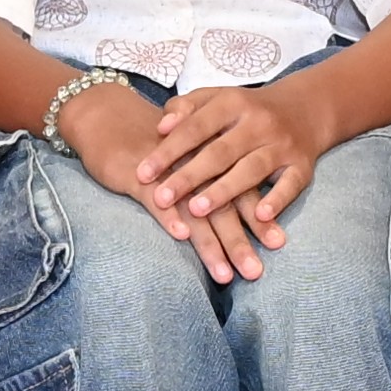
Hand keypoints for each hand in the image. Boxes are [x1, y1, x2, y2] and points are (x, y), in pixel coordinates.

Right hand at [58, 83, 272, 285]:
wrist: (111, 116)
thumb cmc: (155, 142)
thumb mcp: (188, 156)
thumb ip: (213, 179)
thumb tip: (245, 212)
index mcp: (212, 159)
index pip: (242, 192)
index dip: (260, 219)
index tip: (279, 244)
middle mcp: (195, 165)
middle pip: (223, 207)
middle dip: (239, 242)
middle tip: (255, 273)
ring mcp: (168, 170)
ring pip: (193, 211)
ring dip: (210, 244)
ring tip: (224, 275)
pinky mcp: (139, 175)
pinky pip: (156, 198)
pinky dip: (169, 215)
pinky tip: (181, 236)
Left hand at [130, 77, 328, 258]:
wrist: (305, 109)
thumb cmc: (246, 110)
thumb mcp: (216, 98)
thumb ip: (186, 108)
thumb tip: (161, 126)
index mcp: (233, 103)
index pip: (195, 127)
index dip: (168, 150)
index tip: (142, 173)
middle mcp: (258, 122)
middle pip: (220, 151)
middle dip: (189, 176)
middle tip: (161, 198)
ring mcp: (282, 144)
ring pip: (251, 169)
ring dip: (224, 190)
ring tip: (196, 210)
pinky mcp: (303, 166)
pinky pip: (291, 184)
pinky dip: (278, 200)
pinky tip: (259, 216)